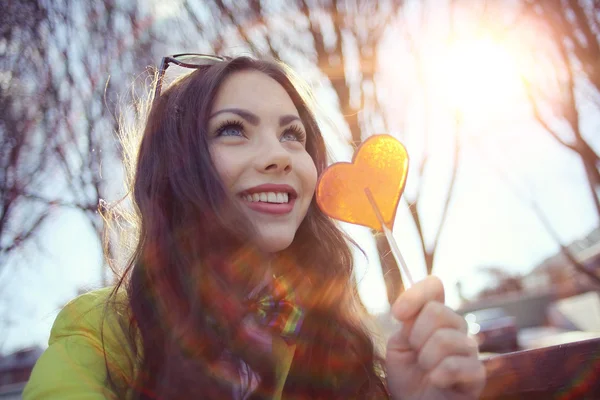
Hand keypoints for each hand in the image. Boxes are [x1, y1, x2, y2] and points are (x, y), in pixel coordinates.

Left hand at [386, 276, 485, 399]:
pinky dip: (439, 375)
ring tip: (426, 371)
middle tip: (416, 354)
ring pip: (444, 339)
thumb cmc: (407, 376)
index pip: (434, 287)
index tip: (397, 314)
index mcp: (435, 317)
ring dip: (425, 359)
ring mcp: (469, 349)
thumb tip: (409, 310)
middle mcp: (456, 328)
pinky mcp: (477, 373)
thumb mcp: (399, 344)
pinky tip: (437, 381)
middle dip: (417, 336)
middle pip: (437, 311)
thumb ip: (407, 323)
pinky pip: (455, 364)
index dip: (415, 295)